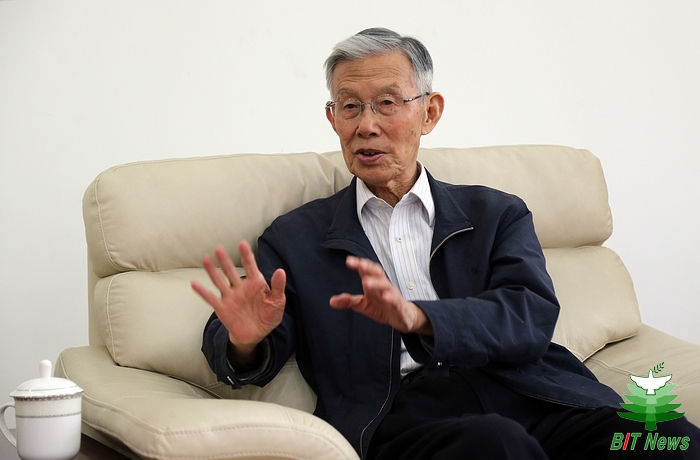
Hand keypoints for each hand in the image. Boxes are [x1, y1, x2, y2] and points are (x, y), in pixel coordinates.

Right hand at [191, 241, 285, 356]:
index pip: (251, 267)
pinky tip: (194, 284)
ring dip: (212, 271)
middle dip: (225, 261)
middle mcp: (241, 287)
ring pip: (220, 281)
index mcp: (255, 283)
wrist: (257, 334)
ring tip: (205, 259)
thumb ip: (277, 287)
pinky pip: (211, 299)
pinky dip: (203, 292)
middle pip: (231, 271)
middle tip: (219, 248)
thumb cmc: (268, 315)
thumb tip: (280, 271)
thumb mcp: (277, 301)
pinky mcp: (223, 308)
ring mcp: (230, 297)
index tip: (242, 244)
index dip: (246, 256)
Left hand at [329, 256, 431, 334]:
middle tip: (360, 265)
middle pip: (378, 273)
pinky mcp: (400, 307)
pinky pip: (396, 301)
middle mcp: (384, 287)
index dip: (359, 264)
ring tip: (366, 282)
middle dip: (369, 268)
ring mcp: (393, 296)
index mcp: (374, 284)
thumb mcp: (363, 305)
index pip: (367, 271)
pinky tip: (386, 297)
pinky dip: (392, 299)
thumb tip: (331, 301)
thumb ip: (348, 301)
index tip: (348, 261)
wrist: (404, 318)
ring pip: (386, 286)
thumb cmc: (382, 307)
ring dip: (377, 283)